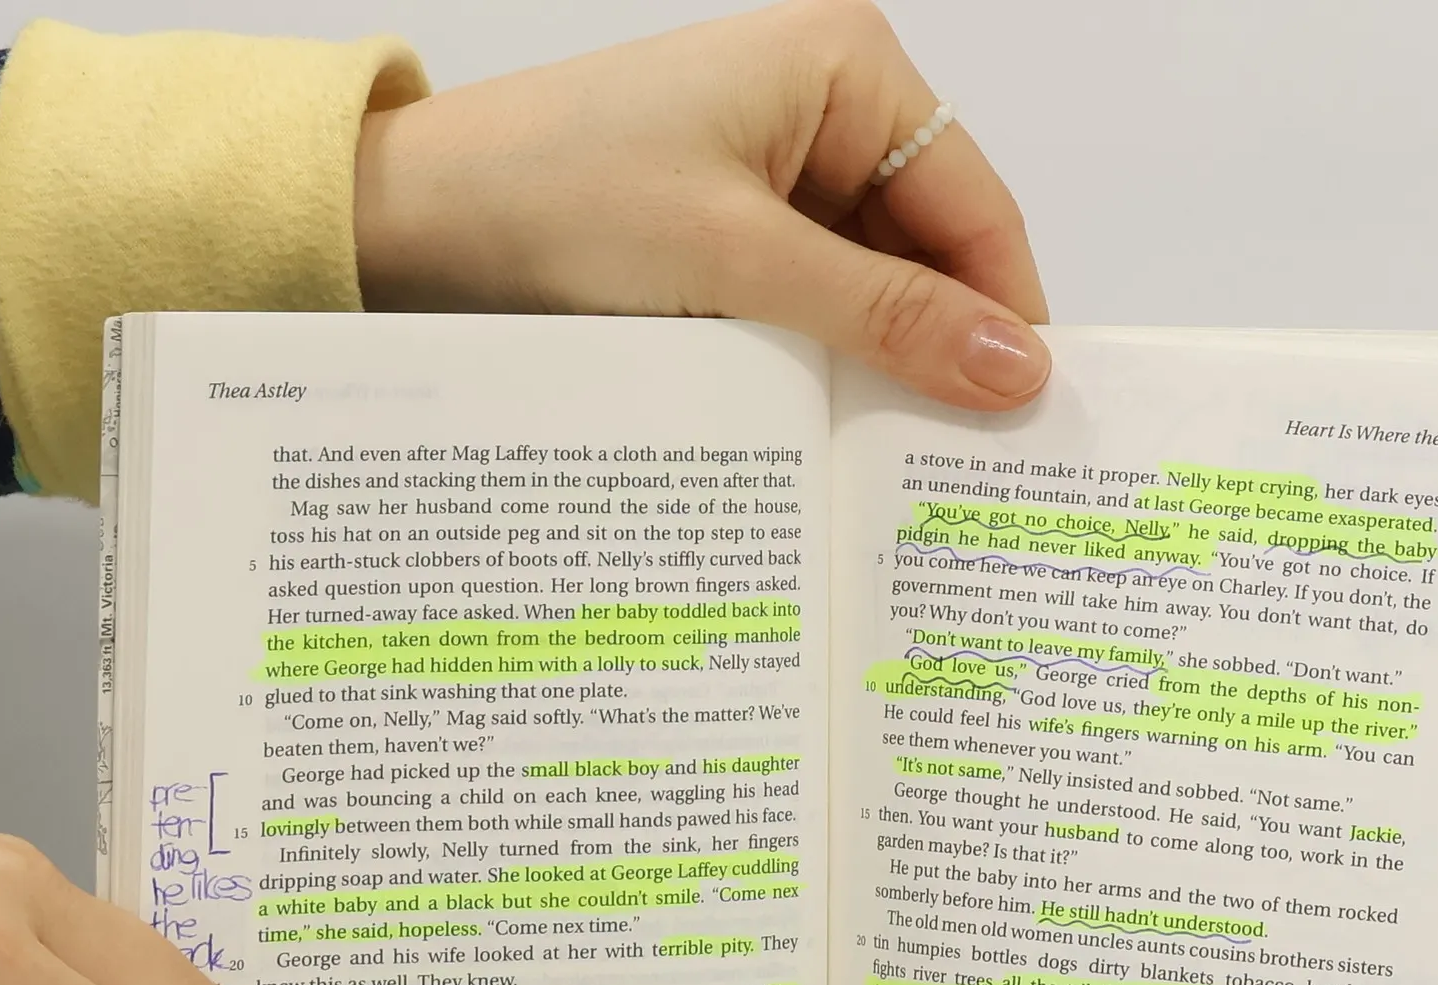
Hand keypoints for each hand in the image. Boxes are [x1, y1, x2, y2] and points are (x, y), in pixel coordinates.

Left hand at [354, 0, 1050, 409]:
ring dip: (878, 365)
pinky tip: (826, 427)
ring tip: (894, 462)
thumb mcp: (739, 261)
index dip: (1004, 312)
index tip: (1024, 420)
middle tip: (962, 465)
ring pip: (872, 285)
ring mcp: (775, 167)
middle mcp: (823, 105)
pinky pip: (813, 300)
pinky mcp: (732, 224)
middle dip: (941, 347)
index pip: (974, 204)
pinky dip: (823, 362)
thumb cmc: (558, 200)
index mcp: (846, 67)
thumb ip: (884, 315)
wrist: (413, 223)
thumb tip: (1015, 368)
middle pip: (929, 249)